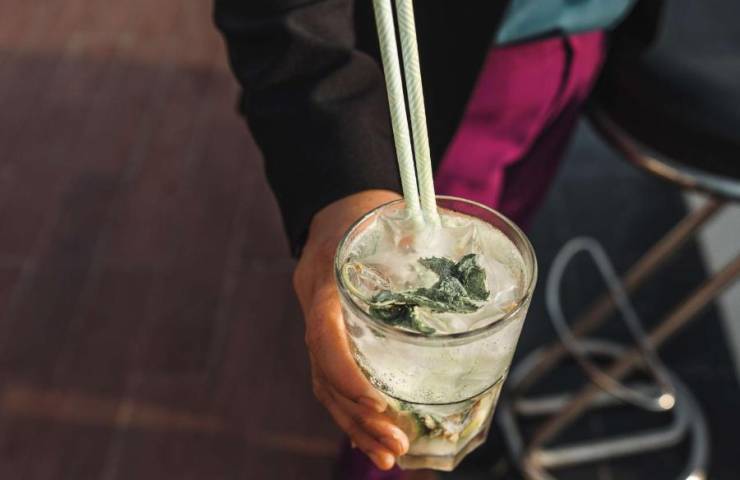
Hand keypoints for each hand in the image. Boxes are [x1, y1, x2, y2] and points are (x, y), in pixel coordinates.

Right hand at [293, 190, 408, 469]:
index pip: (323, 334)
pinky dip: (352, 413)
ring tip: (389, 456)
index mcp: (323, 278)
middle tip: (395, 446)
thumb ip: (414, 236)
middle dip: (358, 416)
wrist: (335, 208)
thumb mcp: (388, 214)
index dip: (346, 373)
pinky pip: (332, 381)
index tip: (377, 404)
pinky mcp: (330, 338)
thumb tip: (460, 260)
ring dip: (355, 426)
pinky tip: (374, 436)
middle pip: (324, 375)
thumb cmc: (365, 211)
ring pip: (325, 387)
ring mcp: (318, 326)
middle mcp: (315, 308)